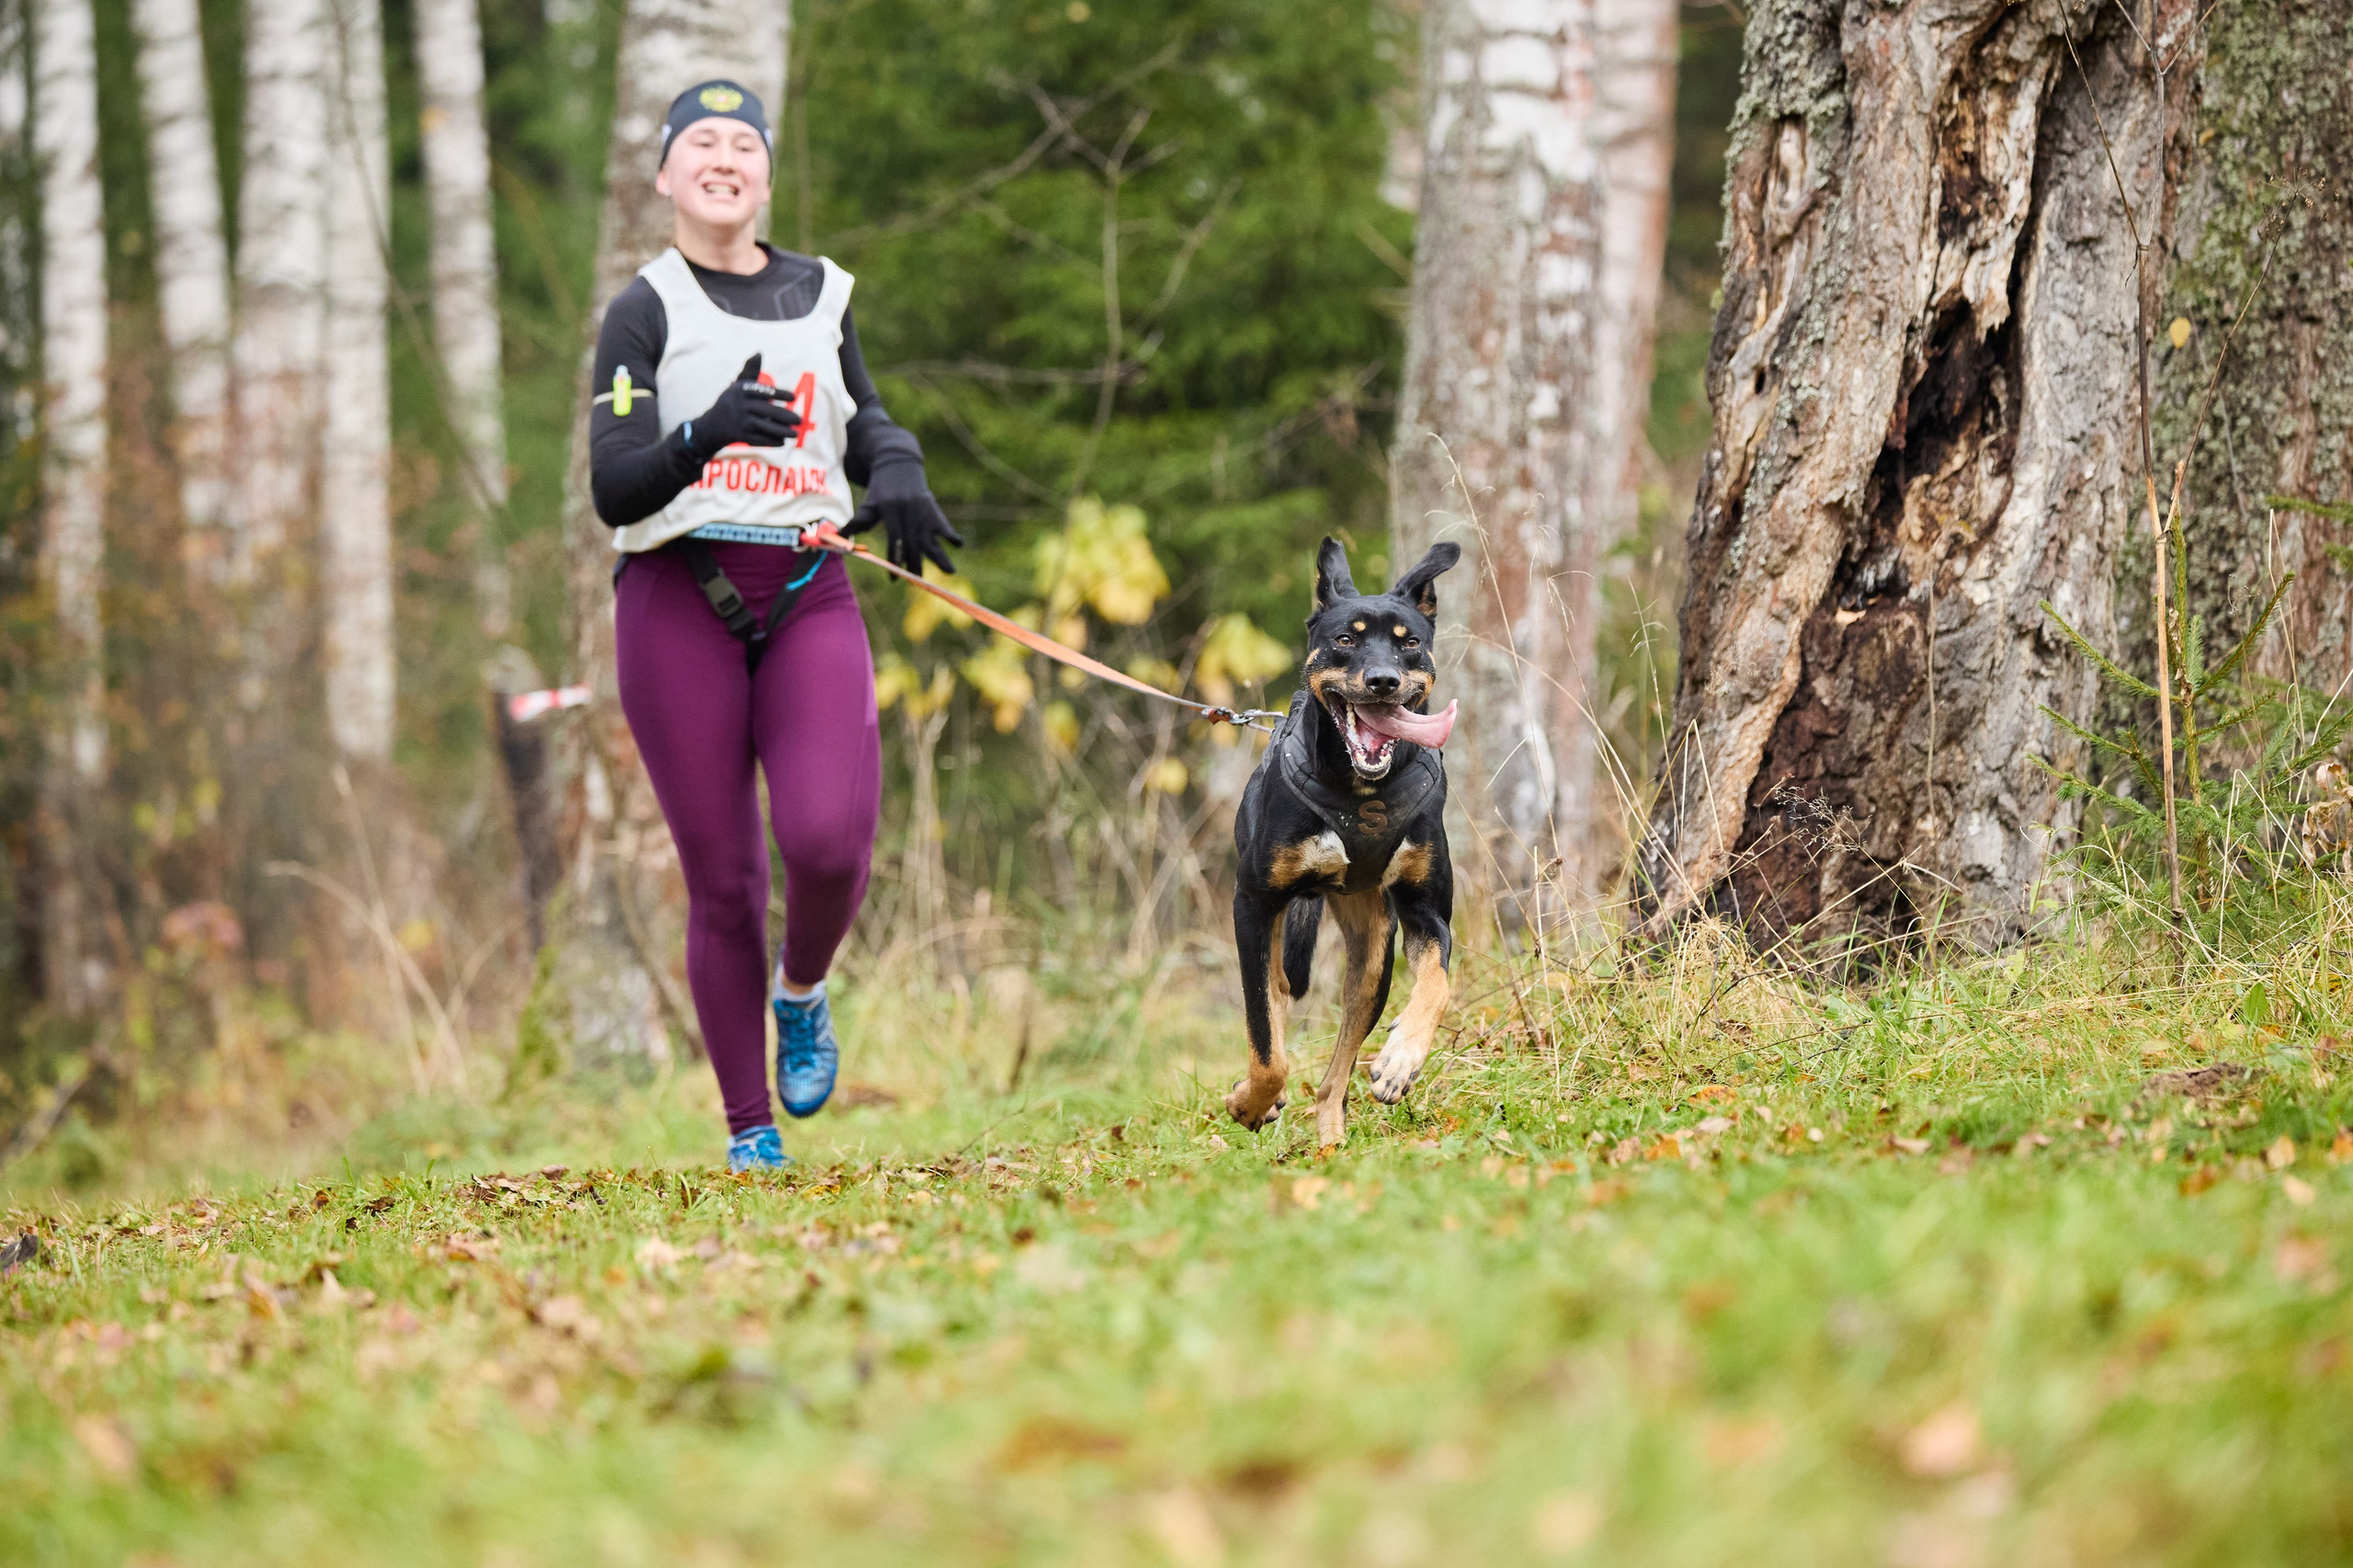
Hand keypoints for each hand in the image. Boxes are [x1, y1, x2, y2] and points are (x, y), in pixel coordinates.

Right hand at [682, 354, 800, 455]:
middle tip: (799, 420)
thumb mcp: (738, 385)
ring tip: (795, 434)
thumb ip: (750, 371)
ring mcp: (738, 422)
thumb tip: (759, 353)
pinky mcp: (739, 436)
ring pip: (763, 427)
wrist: (710, 426)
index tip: (793, 397)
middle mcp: (738, 405)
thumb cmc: (731, 402)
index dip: (778, 394)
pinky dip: (771, 441)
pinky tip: (782, 442)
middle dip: (784, 416)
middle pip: (765, 411)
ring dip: (781, 431)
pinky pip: (758, 439)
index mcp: (740, 390)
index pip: (762, 391)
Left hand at [845, 460, 963, 574]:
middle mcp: (908, 513)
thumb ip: (857, 522)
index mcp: (891, 511)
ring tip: (950, 572)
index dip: (894, 559)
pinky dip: (951, 534)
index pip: (895, 539)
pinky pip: (943, 525)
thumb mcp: (868, 504)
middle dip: (916, 564)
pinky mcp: (933, 509)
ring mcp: (922, 511)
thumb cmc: (880, 489)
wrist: (898, 464)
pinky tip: (959, 544)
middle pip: (914, 544)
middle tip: (918, 582)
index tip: (894, 578)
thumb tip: (835, 537)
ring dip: (940, 556)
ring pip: (931, 538)